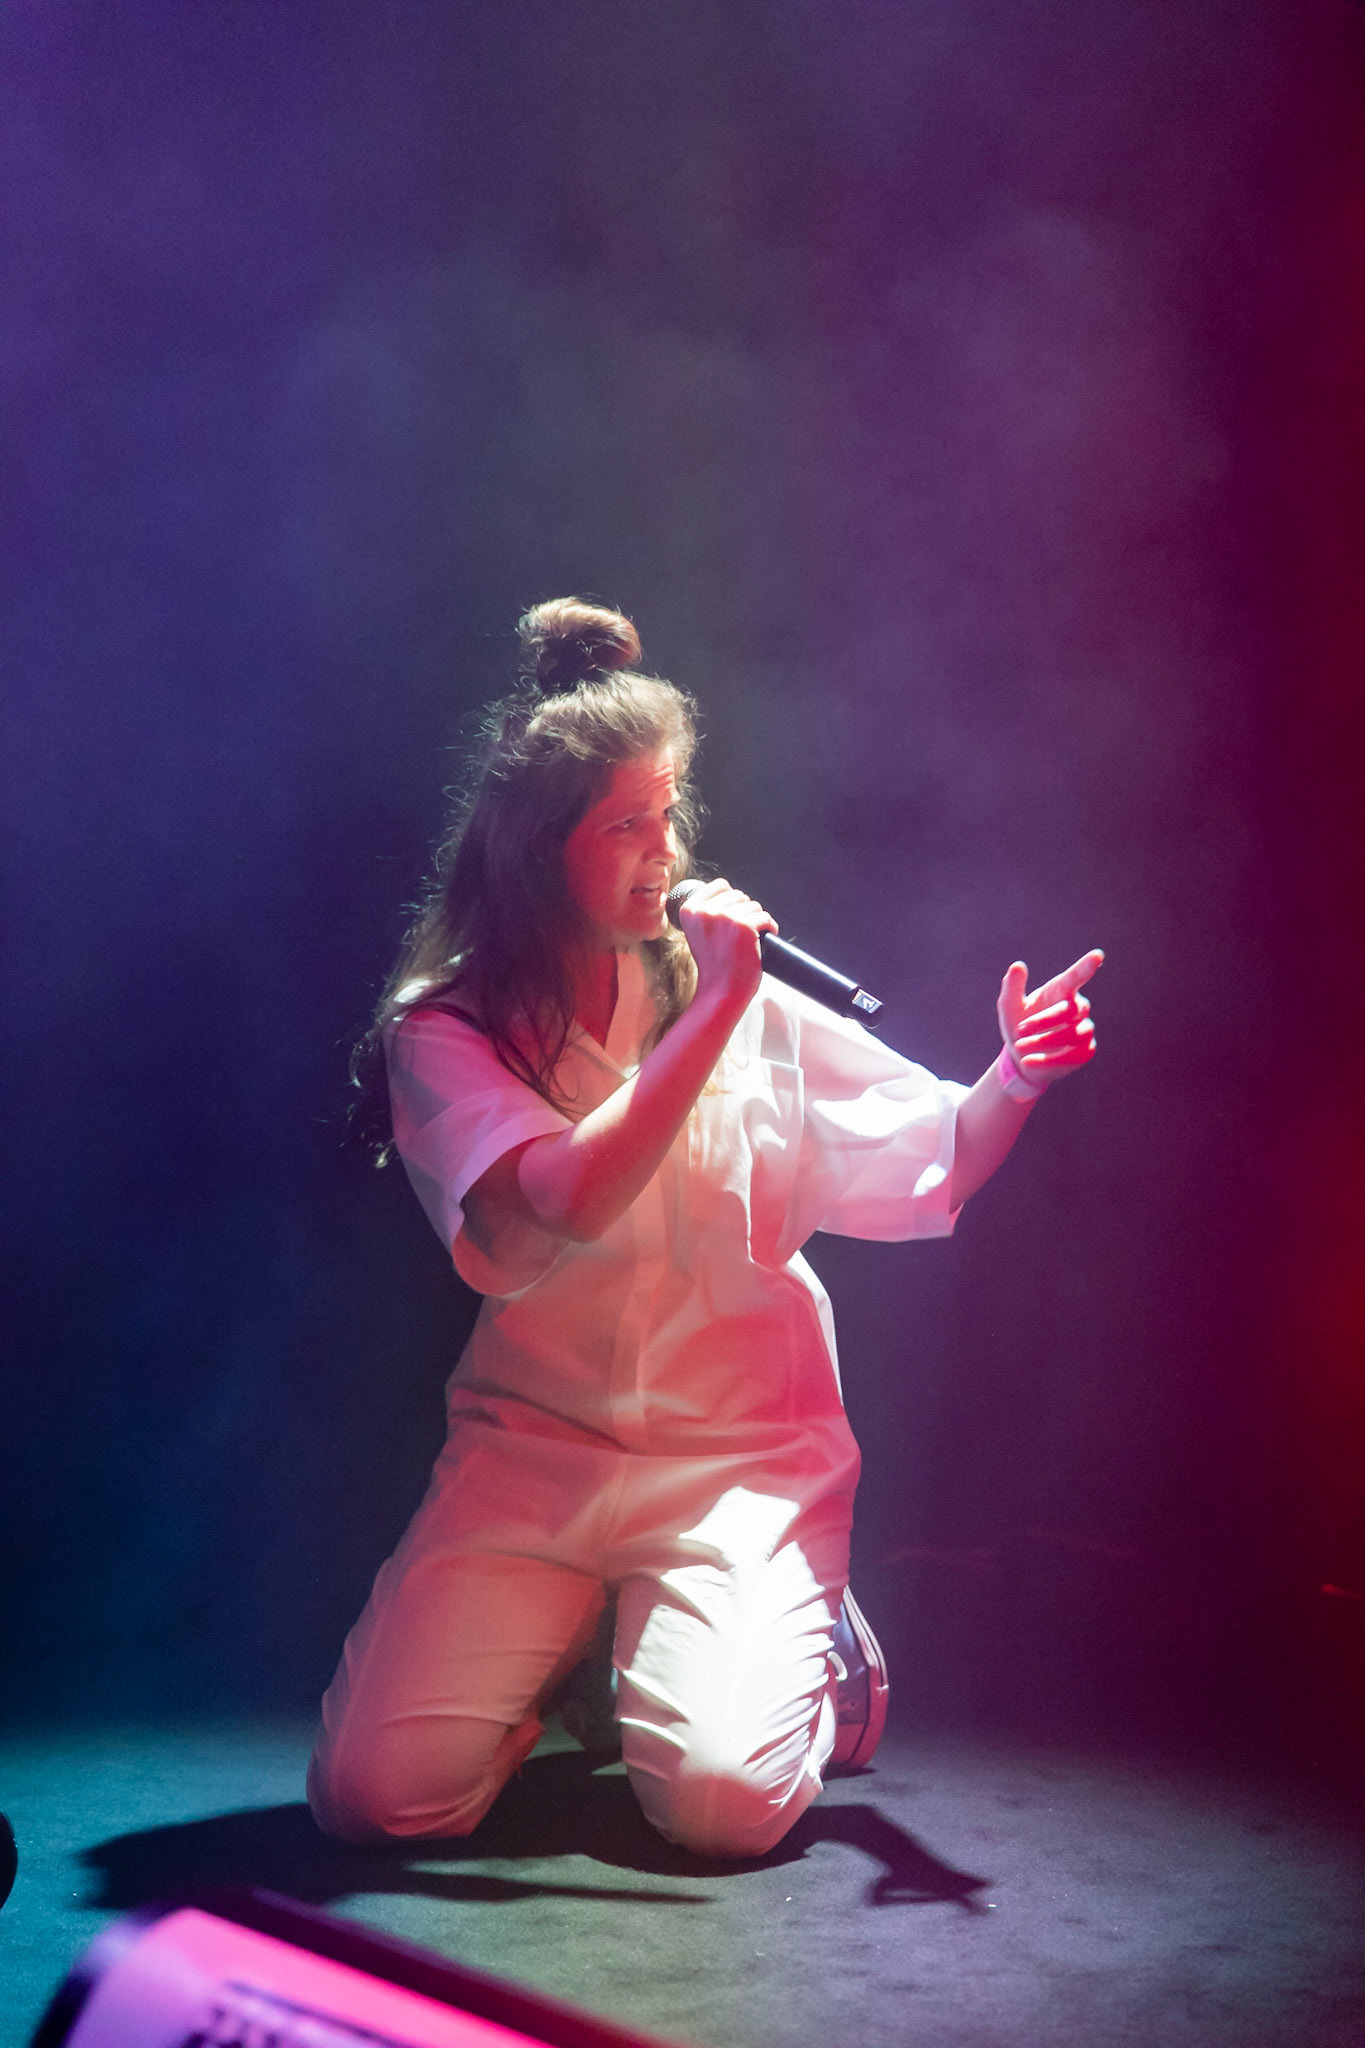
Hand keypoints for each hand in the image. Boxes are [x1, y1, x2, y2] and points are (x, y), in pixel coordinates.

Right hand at [678, 877, 777, 1012]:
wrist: (720, 992)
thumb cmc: (714, 964)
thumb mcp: (699, 932)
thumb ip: (707, 911)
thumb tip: (729, 891)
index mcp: (689, 909)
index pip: (721, 885)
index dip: (732, 901)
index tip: (731, 921)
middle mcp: (705, 911)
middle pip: (739, 895)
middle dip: (744, 912)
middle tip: (740, 936)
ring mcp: (726, 917)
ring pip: (754, 906)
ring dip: (757, 921)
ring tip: (749, 940)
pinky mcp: (745, 926)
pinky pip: (766, 917)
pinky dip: (769, 928)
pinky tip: (762, 940)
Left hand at [996, 949, 1102, 1092]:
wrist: (1021, 1056)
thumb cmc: (1019, 1024)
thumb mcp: (1009, 1007)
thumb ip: (1012, 987)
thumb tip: (1017, 966)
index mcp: (1059, 991)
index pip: (1074, 978)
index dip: (1085, 967)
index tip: (1097, 955)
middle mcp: (1076, 1008)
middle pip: (1070, 1009)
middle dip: (1043, 1020)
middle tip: (1019, 1030)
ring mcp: (1084, 1030)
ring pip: (1075, 1034)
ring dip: (1044, 1041)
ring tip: (1019, 1047)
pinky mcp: (1085, 1051)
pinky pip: (1075, 1055)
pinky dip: (1049, 1060)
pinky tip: (1027, 1061)